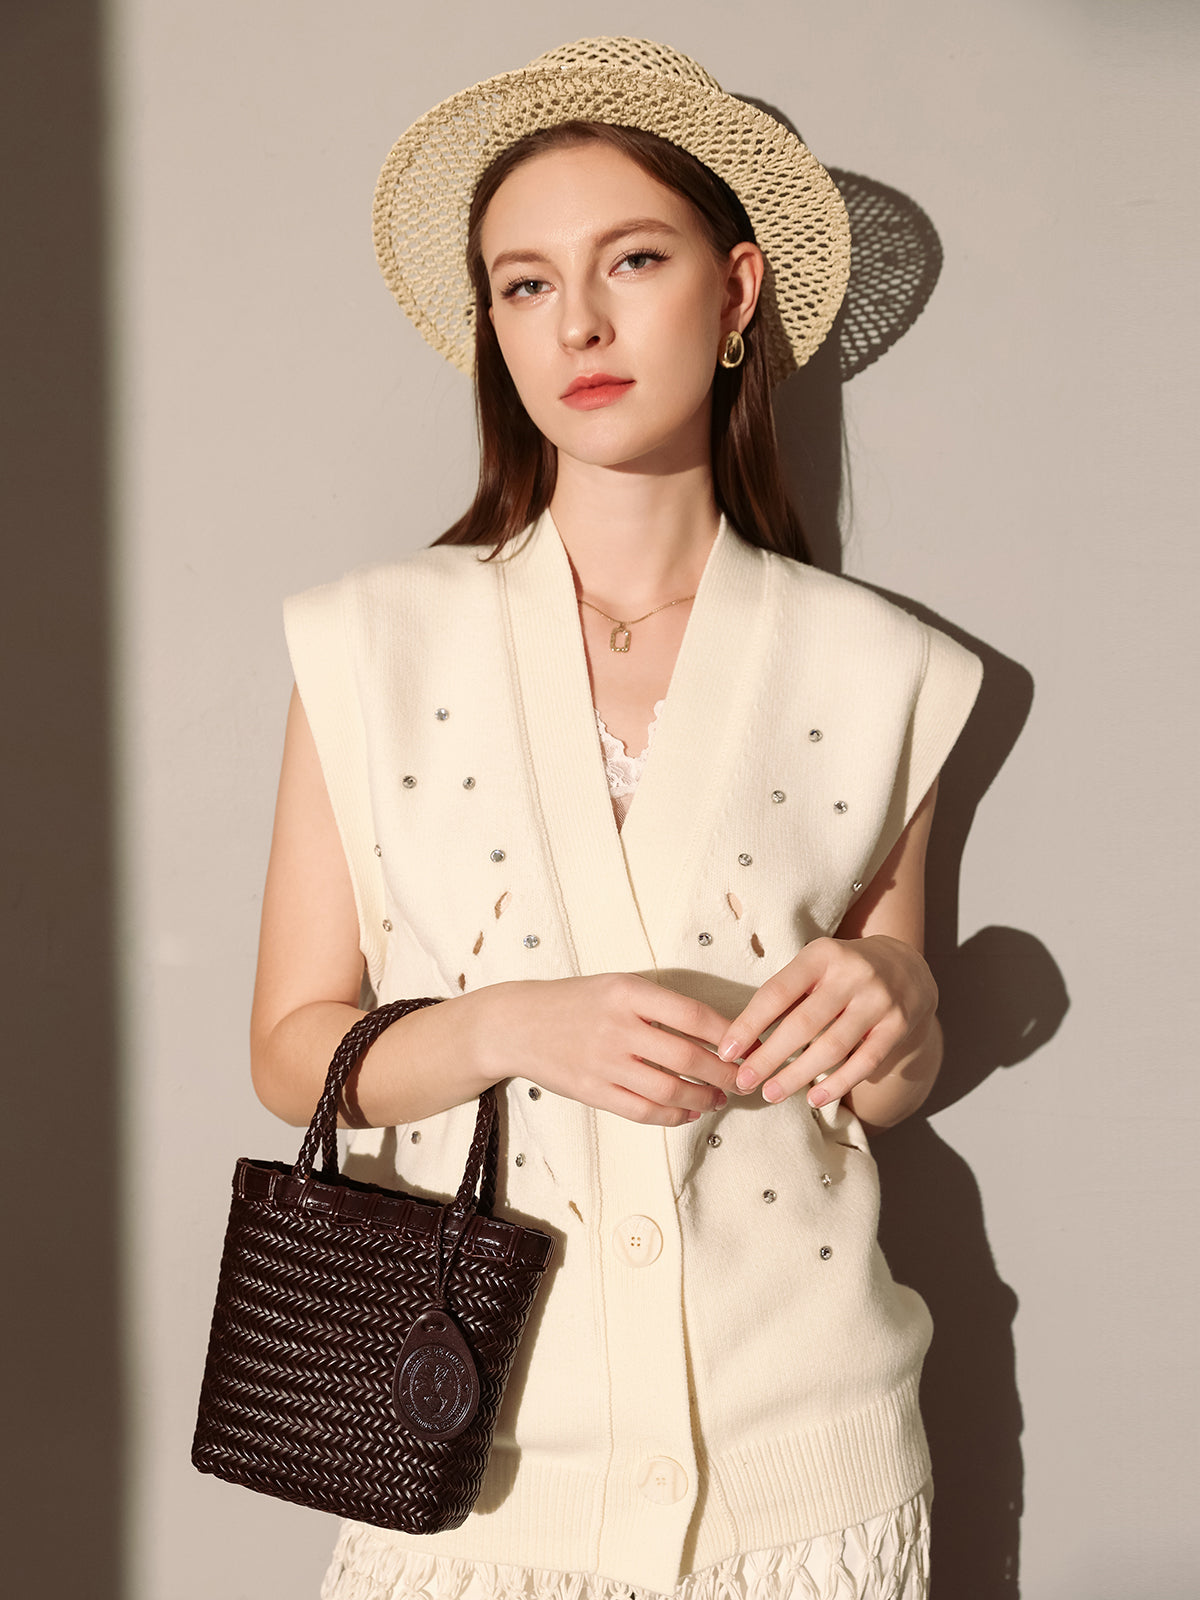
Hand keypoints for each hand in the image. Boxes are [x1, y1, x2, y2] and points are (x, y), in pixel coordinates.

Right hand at [467, 975, 737, 1126]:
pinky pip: (643, 1111)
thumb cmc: (575, 1001)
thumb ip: (659, 1005)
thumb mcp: (616, 986)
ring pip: (670, 1089)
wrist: (516, 1024)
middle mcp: (619, 1027)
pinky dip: (673, 1115)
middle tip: (745, 1080)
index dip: (730, 1036)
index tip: (751, 1045)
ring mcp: (604, 1062)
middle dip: (726, 1074)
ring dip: (703, 1098)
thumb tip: (716, 1031)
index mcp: (628, 992)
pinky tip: (688, 1111)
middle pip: (689, 1058)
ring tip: (719, 1097)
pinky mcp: (592, 1091)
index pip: (694, 1016)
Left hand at [715, 936, 937, 1107]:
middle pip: (802, 1024)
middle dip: (768, 1057)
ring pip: (831, 1047)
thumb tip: (740, 1041)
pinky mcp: (897, 1025)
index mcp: (821, 955)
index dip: (748, 1024)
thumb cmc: (841, 972)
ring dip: (797, 1076)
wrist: (906, 967)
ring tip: (771, 1094)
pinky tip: (814, 1099)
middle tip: (744, 1082)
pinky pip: (863, 1063)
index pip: (777, 993)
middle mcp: (852, 974)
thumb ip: (785, 995)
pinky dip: (837, 1084)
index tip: (726, 1051)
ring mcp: (878, 1000)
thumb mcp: (814, 966)